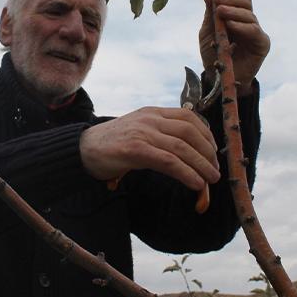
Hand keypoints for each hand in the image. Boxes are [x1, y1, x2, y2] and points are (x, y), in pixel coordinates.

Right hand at [79, 107, 219, 190]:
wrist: (82, 148)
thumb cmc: (112, 144)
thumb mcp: (139, 131)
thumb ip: (160, 135)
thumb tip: (187, 153)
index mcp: (152, 112)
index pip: (188, 116)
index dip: (207, 134)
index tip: (213, 151)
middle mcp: (149, 119)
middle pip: (190, 131)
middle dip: (207, 152)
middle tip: (214, 170)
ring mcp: (142, 132)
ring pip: (182, 147)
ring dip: (201, 165)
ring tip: (210, 179)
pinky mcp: (135, 149)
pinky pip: (169, 161)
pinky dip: (187, 173)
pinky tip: (195, 184)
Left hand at [199, 0, 269, 96]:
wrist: (220, 79)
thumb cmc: (214, 55)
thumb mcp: (207, 32)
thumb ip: (209, 13)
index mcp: (234, 15)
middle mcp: (247, 20)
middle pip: (244, 1)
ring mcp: (255, 31)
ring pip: (248, 14)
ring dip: (233, 10)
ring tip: (220, 10)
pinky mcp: (261, 43)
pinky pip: (253, 31)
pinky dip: (241, 26)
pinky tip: (230, 25)